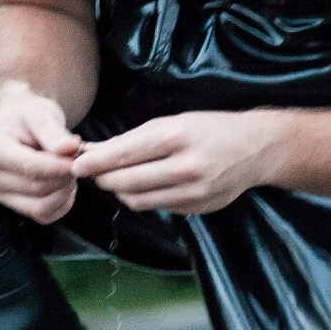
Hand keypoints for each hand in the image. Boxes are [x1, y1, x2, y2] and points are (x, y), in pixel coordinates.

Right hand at [0, 85, 82, 224]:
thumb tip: (70, 149)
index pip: (29, 167)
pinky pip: (44, 216)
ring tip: (71, 170)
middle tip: (78, 159)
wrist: (18, 123)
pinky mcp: (13, 206)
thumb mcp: (40, 113)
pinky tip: (65, 184)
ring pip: (40, 207)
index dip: (59, 166)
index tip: (80, 156)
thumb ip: (53, 131)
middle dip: (64, 176)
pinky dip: (61, 203)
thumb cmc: (27, 115)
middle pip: (37, 188)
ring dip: (64, 192)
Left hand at [70, 110, 278, 214]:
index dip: (94, 162)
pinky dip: (143, 198)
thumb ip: (134, 139)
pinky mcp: (196, 208)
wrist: (254, 149)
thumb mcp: (173, 121)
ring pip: (137, 200)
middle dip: (103, 178)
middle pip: (125, 182)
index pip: (122, 155)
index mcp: (175, 137)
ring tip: (117, 179)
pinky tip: (144, 186)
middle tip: (93, 173)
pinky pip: (156, 207)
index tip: (76, 165)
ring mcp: (191, 192)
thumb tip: (94, 150)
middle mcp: (184, 166)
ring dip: (120, 191)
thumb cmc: (209, 128)